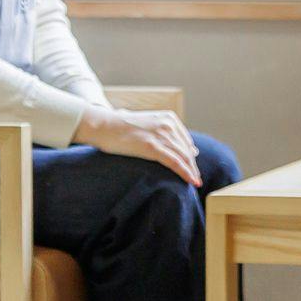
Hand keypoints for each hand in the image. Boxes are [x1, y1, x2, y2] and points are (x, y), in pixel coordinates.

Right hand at [72, 105, 200, 184]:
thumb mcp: (146, 124)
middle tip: (197, 178)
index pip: (185, 140)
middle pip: (186, 149)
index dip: (190, 155)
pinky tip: (192, 181)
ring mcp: (161, 135)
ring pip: (183, 157)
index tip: (193, 166)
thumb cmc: (121, 127)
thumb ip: (162, 132)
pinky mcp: (152, 147)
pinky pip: (175, 162)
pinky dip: (185, 173)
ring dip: (192, 171)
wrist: (103, 125)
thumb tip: (173, 143)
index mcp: (168, 118)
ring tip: (196, 182)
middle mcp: (168, 125)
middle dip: (192, 165)